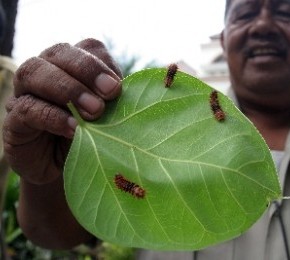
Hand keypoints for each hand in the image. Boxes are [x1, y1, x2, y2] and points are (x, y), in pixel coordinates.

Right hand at [3, 38, 121, 184]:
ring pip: (34, 71)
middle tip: (110, 93)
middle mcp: (47, 71)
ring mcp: (25, 92)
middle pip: (59, 52)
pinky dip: (52, 116)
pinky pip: (27, 108)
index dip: (101, 63)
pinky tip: (73, 128)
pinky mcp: (14, 119)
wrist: (65, 168)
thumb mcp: (110, 118)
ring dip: (68, 89)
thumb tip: (148, 90)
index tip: (118, 88)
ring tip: (94, 111)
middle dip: (86, 70)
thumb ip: (119, 101)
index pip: (86, 48)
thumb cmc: (92, 138)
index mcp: (74, 66)